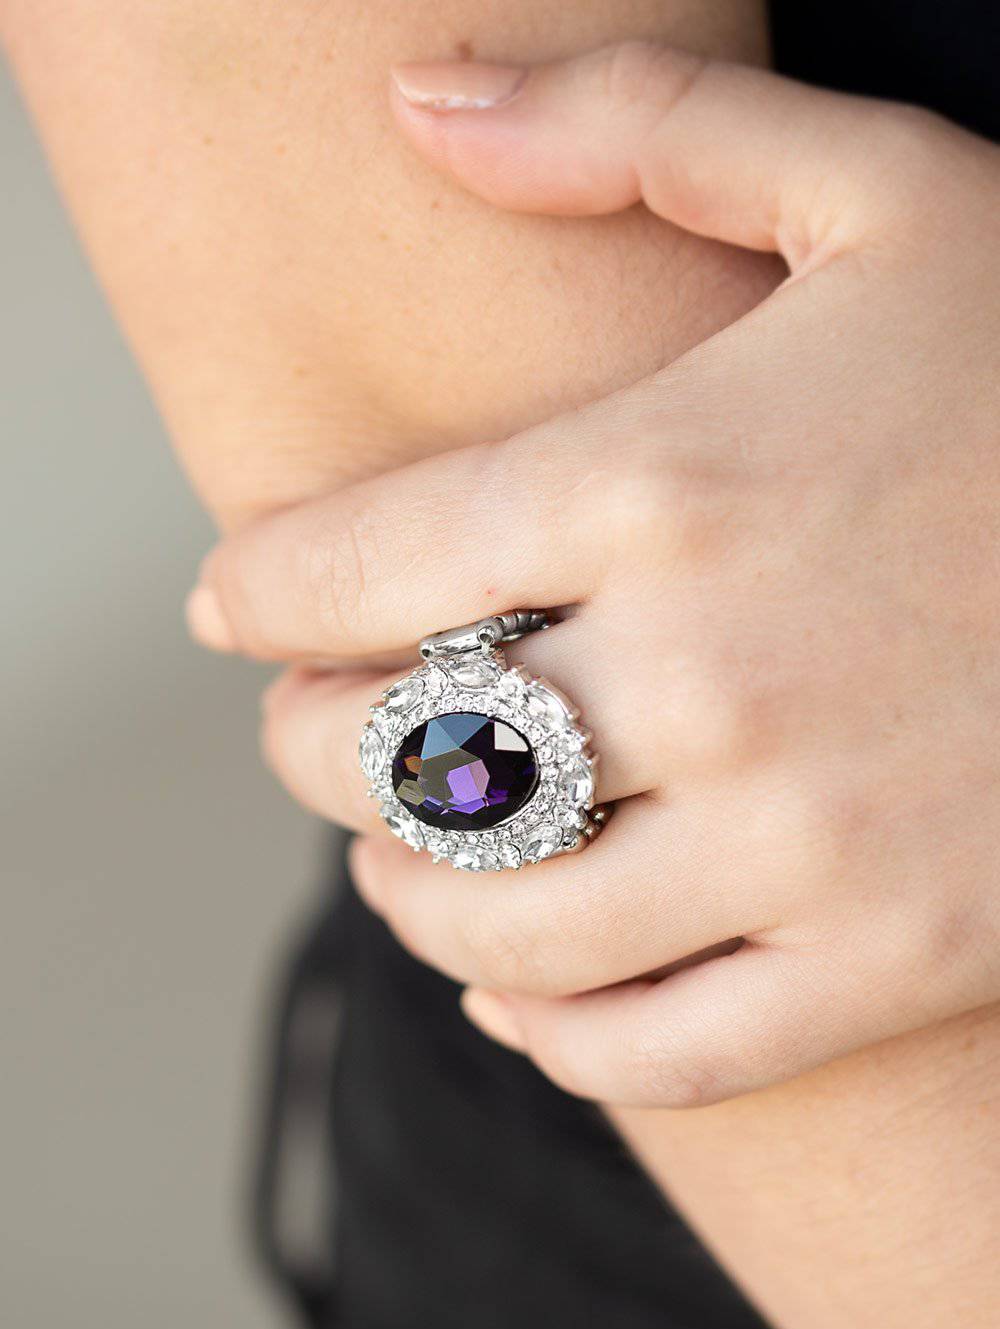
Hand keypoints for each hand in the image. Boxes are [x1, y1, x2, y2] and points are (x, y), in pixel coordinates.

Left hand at [189, 45, 999, 1106]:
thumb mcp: (881, 195)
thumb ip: (639, 129)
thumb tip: (421, 103)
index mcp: (672, 477)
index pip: (355, 567)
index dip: (260, 595)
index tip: (237, 606)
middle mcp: (716, 674)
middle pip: (399, 757)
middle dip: (312, 749)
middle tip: (317, 728)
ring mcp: (808, 840)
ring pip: (502, 926)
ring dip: (409, 898)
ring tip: (403, 859)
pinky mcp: (894, 959)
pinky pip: (659, 1050)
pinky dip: (556, 1034)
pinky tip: (522, 986)